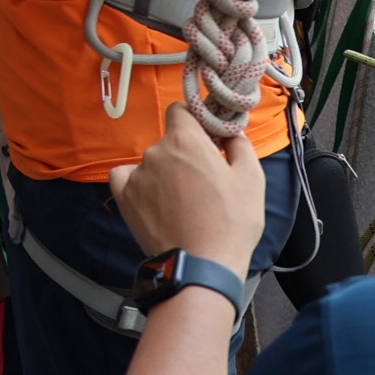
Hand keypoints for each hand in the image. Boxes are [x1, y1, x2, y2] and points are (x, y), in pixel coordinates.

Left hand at [109, 103, 266, 271]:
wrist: (201, 264)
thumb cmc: (230, 222)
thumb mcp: (251, 178)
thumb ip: (239, 144)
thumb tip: (231, 132)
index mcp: (185, 140)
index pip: (180, 110)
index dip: (193, 120)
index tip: (205, 137)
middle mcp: (155, 151)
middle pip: (168, 141)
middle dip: (184, 154)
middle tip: (203, 181)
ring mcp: (136, 174)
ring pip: (151, 162)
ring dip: (164, 173)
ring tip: (184, 202)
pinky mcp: (123, 196)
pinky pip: (126, 178)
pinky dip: (138, 184)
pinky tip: (156, 200)